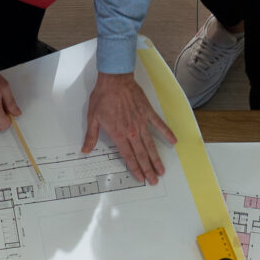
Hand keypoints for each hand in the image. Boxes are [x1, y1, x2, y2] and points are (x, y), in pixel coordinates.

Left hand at [84, 69, 172, 183]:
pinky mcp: (148, 112)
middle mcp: (132, 131)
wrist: (115, 79)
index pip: (128, 156)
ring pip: (150, 144)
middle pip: (142, 154)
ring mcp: (141, 122)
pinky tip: (173, 142)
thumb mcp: (92, 117)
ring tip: (161, 169)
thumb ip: (91, 136)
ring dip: (156, 158)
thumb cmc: (103, 97)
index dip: (135, 168)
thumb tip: (85, 150)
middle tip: (154, 180)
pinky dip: (167, 133)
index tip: (140, 178)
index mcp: (118, 133)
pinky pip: (159, 125)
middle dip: (148, 169)